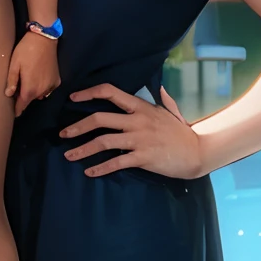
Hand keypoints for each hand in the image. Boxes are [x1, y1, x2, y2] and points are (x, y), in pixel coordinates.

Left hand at [5, 31, 61, 115]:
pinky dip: (43, 86)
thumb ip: (12, 81)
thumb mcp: (14, 64)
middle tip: (16, 90)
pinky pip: (48, 88)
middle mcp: (42, 90)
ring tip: (27, 82)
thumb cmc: (26, 50)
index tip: (14, 113)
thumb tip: (8, 94)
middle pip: (30, 99)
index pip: (22, 105)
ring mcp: (51, 85)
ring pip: (39, 94)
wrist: (44, 39)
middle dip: (24, 97)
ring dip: (33, 92)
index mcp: (30, 88)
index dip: (17, 110)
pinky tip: (38, 78)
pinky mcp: (57, 80)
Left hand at [59, 82, 206, 178]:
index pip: (111, 92)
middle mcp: (137, 120)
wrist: (197, 152)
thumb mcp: (169, 111)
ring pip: (103, 142)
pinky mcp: (143, 157)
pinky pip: (116, 162)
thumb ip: (159, 99)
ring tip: (69, 155)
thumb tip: (158, 88)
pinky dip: (100, 168)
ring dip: (83, 149)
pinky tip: (89, 172)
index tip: (73, 97)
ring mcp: (139, 139)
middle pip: (100, 119)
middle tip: (63, 134)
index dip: (90, 93)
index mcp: (141, 107)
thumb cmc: (181, 132)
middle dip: (77, 126)